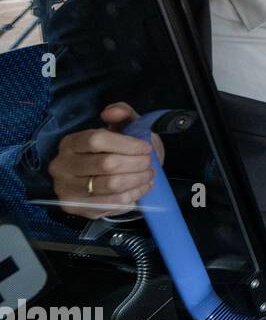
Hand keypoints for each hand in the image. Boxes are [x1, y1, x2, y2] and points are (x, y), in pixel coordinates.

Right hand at [49, 102, 160, 218]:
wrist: (110, 177)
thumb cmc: (117, 150)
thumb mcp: (122, 127)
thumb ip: (121, 114)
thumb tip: (111, 112)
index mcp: (70, 143)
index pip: (97, 140)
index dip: (127, 144)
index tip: (145, 148)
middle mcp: (62, 166)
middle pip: (106, 164)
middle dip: (136, 163)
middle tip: (149, 163)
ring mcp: (67, 189)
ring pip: (111, 185)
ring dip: (137, 179)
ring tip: (148, 174)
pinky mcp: (77, 207)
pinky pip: (112, 203)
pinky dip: (134, 194)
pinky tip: (142, 187)